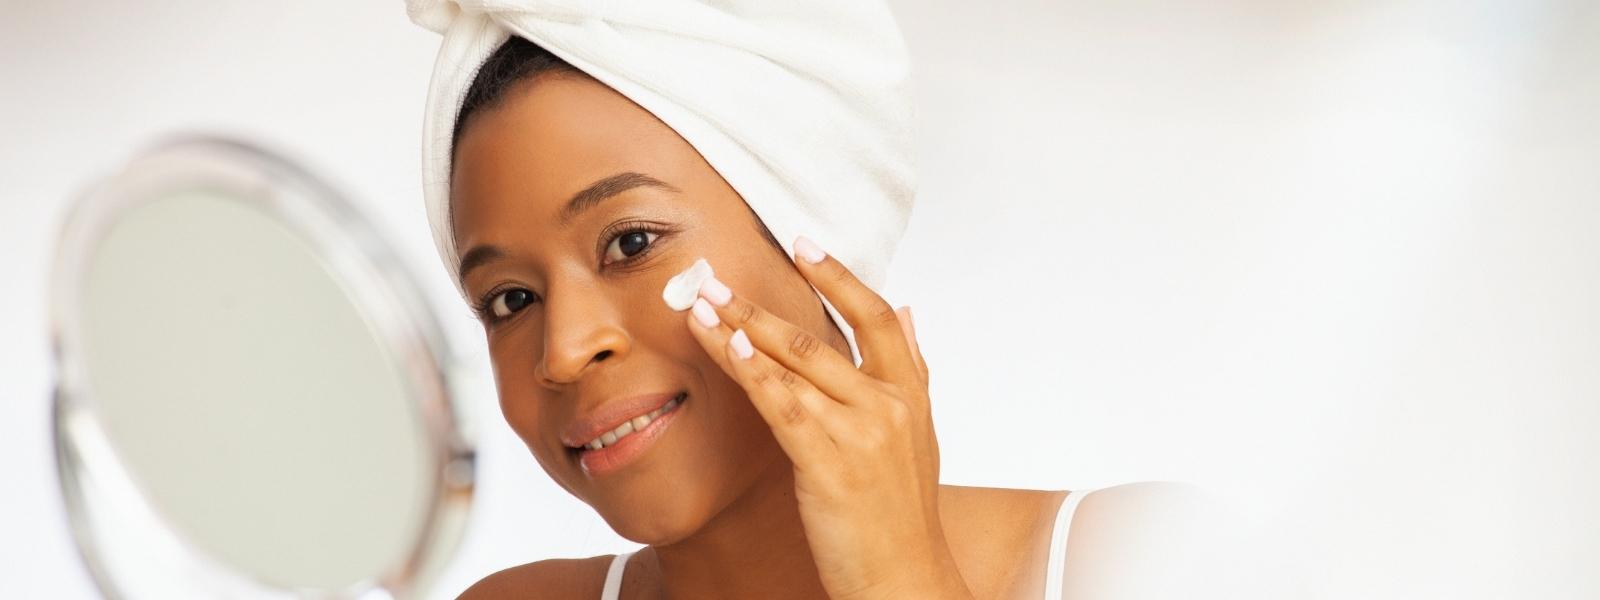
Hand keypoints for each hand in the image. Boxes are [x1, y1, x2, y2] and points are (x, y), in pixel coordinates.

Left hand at [683, 237, 970, 599]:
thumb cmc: (903, 514)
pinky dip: (752, 372)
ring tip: (701, 306)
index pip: (876, 316)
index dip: (839, 276)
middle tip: (716, 278)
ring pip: (792, 364)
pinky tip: (727, 348)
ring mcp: (860, 432)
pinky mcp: (830, 462)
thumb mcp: (920, 434)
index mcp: (910, 395)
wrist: (906, 578)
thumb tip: (909, 310)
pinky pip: (782, 405)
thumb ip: (912, 368)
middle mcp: (889, 405)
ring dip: (739, 331)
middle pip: (818, 336)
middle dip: (758, 306)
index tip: (803, 243)